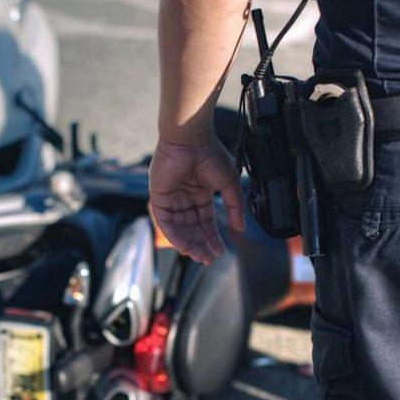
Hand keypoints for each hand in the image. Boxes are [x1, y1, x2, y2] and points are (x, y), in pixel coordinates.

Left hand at [148, 136, 244, 264]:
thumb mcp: (228, 183)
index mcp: (200, 194)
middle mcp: (184, 198)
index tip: (219, 251)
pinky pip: (166, 222)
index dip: (212, 237)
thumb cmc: (210, 154)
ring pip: (179, 228)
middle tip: (209, 259)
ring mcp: (171, 199)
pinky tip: (186, 246)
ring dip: (189, 244)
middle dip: (201, 244)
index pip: (205, 221)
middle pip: (192, 228)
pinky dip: (175, 236)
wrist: (190, 139)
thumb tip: (240, 228)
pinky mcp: (158, 198)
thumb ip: (234, 206)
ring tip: (200, 256)